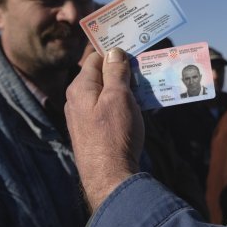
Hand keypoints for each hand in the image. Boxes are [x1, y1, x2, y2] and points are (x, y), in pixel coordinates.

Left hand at [65, 48, 144, 210]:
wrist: (110, 178)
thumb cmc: (114, 134)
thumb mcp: (118, 97)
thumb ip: (115, 72)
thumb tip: (113, 51)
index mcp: (80, 87)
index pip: (96, 58)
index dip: (115, 51)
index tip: (135, 48)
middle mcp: (78, 101)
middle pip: (103, 76)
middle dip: (124, 71)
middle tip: (147, 68)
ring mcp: (85, 118)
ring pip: (108, 94)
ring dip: (128, 89)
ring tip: (149, 88)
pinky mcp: (94, 132)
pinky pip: (109, 110)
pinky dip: (124, 105)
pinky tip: (140, 108)